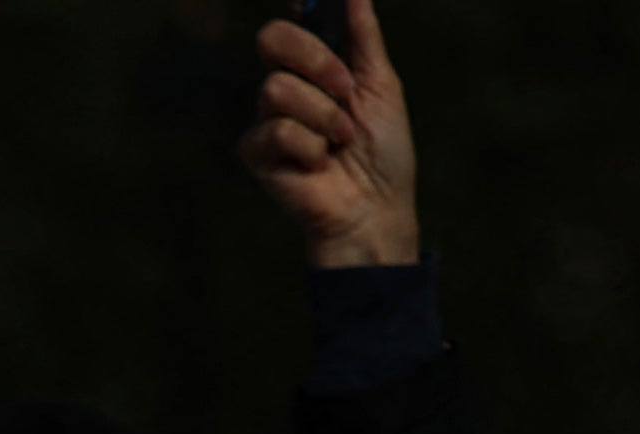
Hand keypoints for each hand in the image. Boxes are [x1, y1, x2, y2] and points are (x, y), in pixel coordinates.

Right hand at [241, 0, 419, 270]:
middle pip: (272, 39)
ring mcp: (268, 118)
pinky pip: (275, 130)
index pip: (295, 23)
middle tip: (346, 88)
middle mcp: (288, 86)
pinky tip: (318, 165)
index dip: (300, 6)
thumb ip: (365, 39)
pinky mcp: (256, 152)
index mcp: (317, 65)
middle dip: (314, 58)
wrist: (374, 207)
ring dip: (323, 116)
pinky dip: (308, 147)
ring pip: (277, 88)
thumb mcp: (382, 85)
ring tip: (341, 141)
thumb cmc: (384, 151)